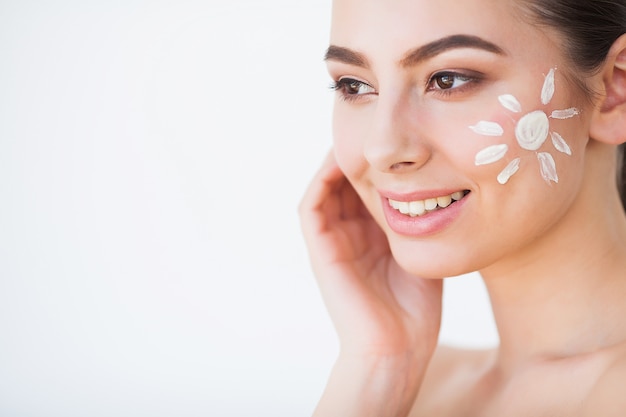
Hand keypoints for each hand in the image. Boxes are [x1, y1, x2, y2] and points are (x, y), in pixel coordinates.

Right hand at [299, 151, 442, 359]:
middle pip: (347, 182)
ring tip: (355, 133)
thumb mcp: (423, 254)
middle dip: (359, 153)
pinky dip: (322, 179)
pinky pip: (312, 205)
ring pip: (327, 187)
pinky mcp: (320, 249)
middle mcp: (349, 234)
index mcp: (371, 236)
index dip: (379, 161)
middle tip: (372, 123)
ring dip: (337, 160)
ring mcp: (332, 241)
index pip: (369, 188)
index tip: (398, 137)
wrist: (396, 350)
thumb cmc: (415, 311)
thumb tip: (446, 188)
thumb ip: (425, 224)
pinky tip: (341, 159)